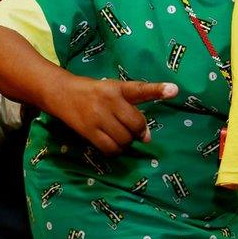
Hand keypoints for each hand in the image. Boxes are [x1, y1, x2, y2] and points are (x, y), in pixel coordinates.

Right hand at [50, 75, 177, 155]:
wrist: (63, 93)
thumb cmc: (94, 92)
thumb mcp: (114, 90)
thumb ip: (133, 109)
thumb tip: (147, 138)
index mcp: (118, 88)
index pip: (140, 89)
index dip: (158, 89)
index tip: (174, 90)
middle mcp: (109, 101)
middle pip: (136, 125)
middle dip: (137, 132)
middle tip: (130, 130)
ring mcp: (98, 117)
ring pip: (124, 139)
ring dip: (126, 142)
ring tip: (119, 135)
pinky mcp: (89, 131)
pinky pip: (110, 148)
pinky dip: (115, 150)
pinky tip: (112, 143)